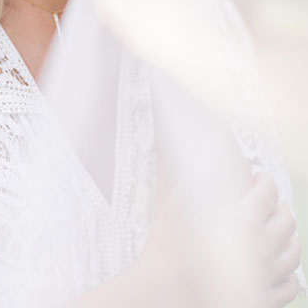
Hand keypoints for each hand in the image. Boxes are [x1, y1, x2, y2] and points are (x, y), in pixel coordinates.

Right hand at [139, 172, 301, 307]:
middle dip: (276, 206)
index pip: (268, 192)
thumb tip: (198, 163)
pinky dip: (287, 273)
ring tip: (272, 231)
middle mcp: (262, 250)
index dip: (264, 180)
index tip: (256, 178)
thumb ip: (191, 183)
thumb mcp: (174, 209)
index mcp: (243, 223)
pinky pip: (290, 286)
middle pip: (287, 220)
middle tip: (263, 203)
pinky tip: (273, 266)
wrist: (163, 298)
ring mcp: (265, 279)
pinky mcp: (263, 302)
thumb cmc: (166, 252)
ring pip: (293, 253)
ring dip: (286, 237)